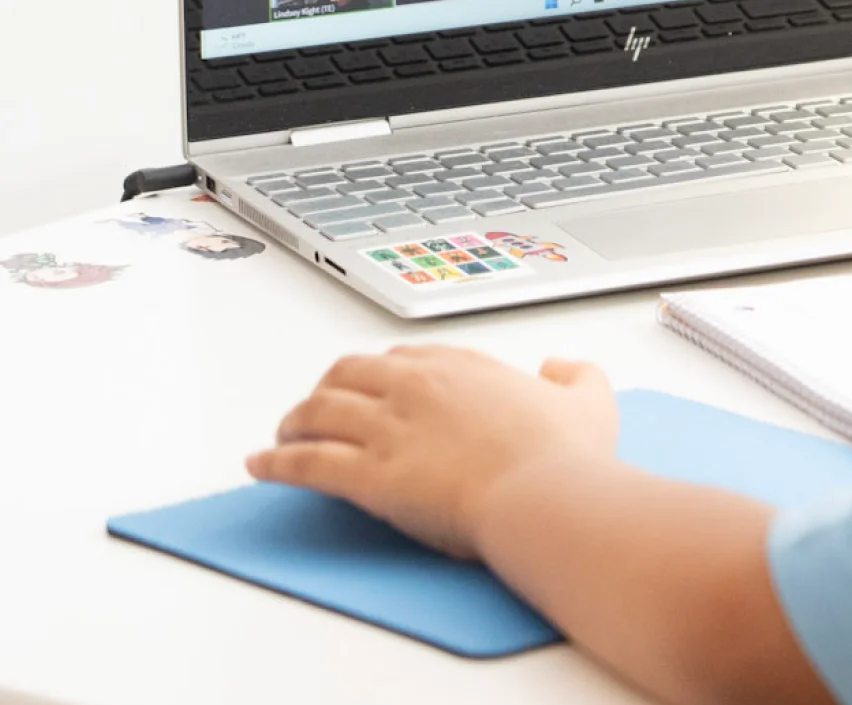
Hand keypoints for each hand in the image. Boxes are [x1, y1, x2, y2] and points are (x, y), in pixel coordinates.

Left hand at [247, 346, 618, 558]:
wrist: (545, 495)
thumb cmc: (566, 457)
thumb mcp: (590, 401)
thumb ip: (576, 376)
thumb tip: (559, 367)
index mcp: (462, 367)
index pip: (404, 359)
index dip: (383, 374)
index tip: (377, 388)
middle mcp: (416, 387)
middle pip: (349, 374)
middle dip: (328, 389)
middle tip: (320, 407)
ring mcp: (388, 428)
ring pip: (319, 412)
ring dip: (294, 421)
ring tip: (284, 434)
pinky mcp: (368, 475)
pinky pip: (306, 462)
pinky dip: (276, 462)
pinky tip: (260, 466)